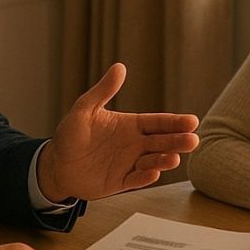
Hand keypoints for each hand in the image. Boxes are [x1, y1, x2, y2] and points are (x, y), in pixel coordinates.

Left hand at [37, 63, 199, 202]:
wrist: (56, 164)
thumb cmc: (71, 134)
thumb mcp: (85, 109)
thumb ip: (103, 91)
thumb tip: (119, 67)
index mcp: (131, 126)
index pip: (158, 123)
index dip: (175, 122)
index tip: (192, 121)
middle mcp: (135, 145)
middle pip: (162, 142)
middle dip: (178, 141)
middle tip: (193, 140)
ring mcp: (129, 164)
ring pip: (153, 162)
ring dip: (164, 160)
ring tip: (174, 158)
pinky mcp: (120, 182)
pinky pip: (135, 181)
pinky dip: (144, 178)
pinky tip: (153, 173)